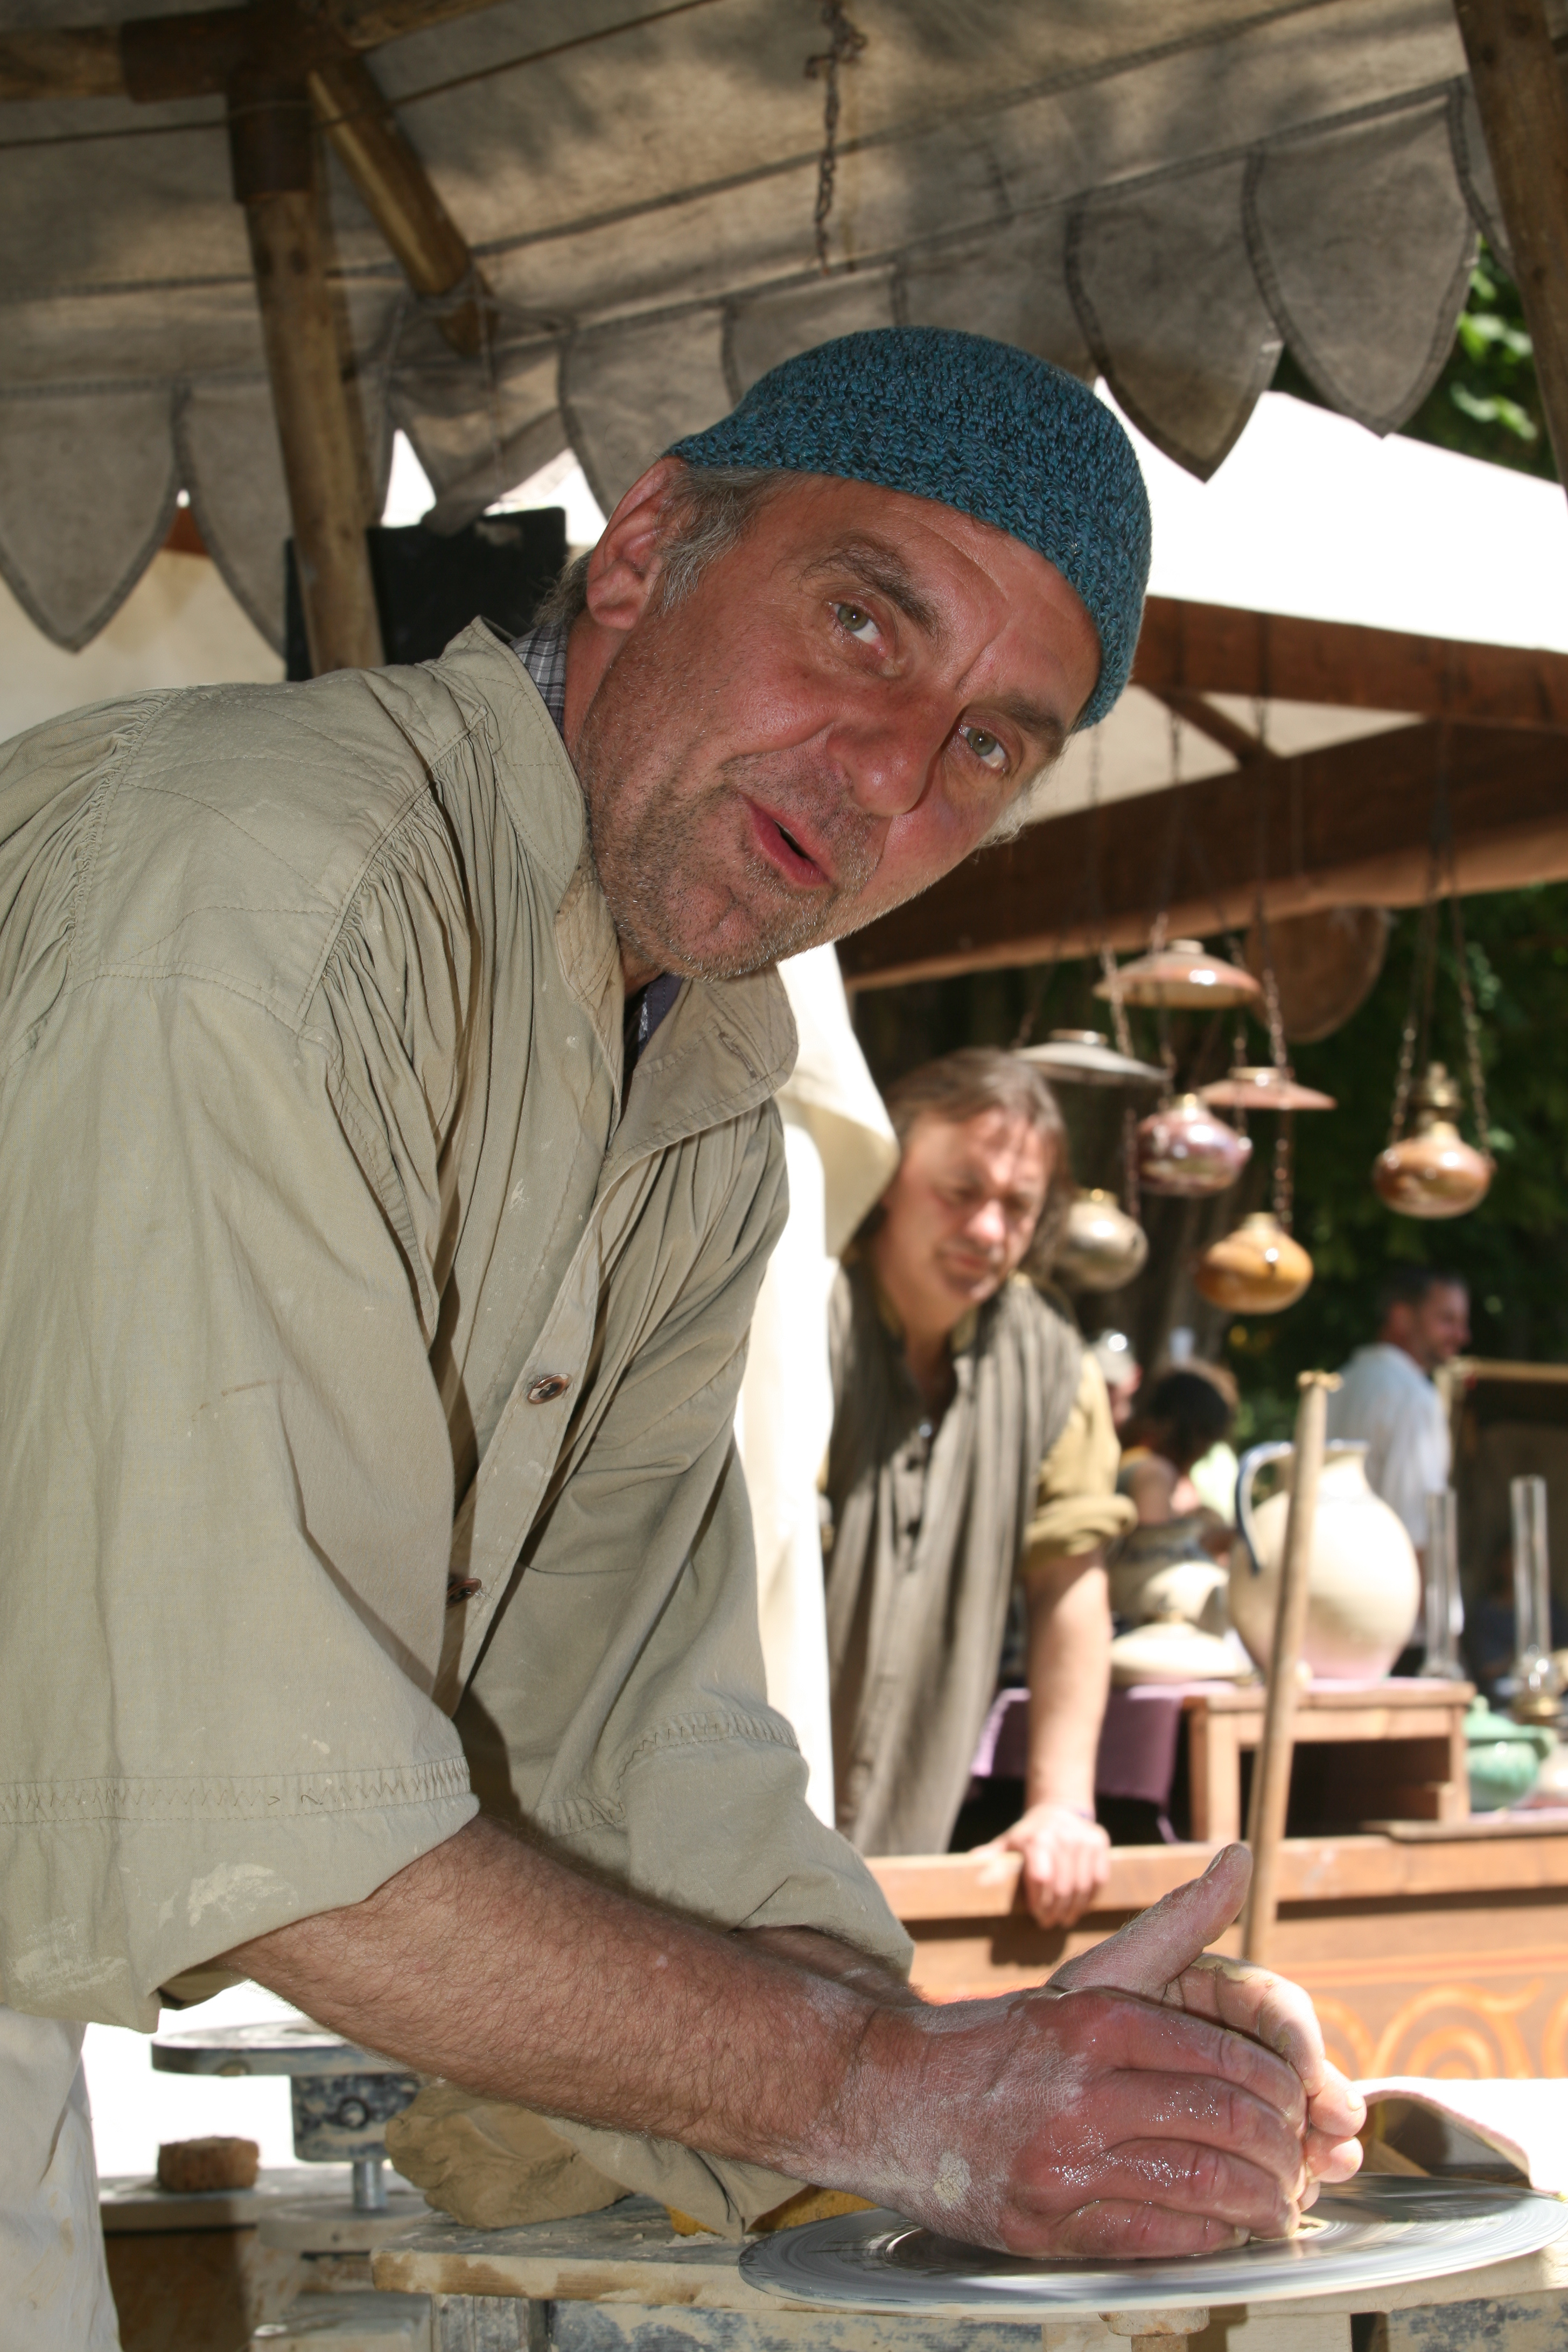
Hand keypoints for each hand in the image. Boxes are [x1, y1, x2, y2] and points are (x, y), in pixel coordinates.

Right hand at [840, 1842, 1361, 2257]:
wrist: (882, 2093)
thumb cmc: (998, 2040)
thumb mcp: (1088, 1977)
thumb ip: (1176, 1922)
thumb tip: (1242, 1857)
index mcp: (1097, 2022)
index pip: (1229, 2057)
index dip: (1284, 2089)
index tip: (1299, 2103)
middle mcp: (1081, 2088)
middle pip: (1226, 2123)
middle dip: (1281, 2148)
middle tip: (1298, 2158)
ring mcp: (1059, 2161)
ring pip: (1201, 2185)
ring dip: (1258, 2201)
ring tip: (1275, 2201)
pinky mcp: (1042, 2224)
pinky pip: (1154, 2238)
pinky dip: (1206, 2237)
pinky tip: (1222, 2228)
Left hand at [972, 1800, 1110, 1926]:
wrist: (1058, 1810)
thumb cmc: (1029, 1835)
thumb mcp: (1008, 1843)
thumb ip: (992, 1857)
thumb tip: (970, 1865)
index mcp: (1037, 1839)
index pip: (1041, 1879)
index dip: (1039, 1903)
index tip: (1037, 1917)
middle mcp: (1062, 1837)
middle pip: (1062, 1888)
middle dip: (1055, 1911)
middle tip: (1050, 1923)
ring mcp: (1083, 1839)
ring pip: (1081, 1887)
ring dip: (1073, 1909)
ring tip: (1065, 1919)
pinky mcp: (1100, 1843)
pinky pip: (1099, 1879)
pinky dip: (1090, 1897)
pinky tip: (1080, 1905)